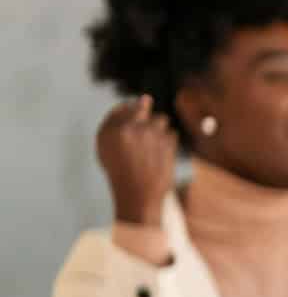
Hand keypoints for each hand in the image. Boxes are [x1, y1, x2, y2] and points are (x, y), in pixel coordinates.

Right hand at [96, 95, 177, 226]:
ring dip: (160, 130)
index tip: (136, 123)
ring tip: (153, 148)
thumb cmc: (122, 173)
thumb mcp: (107, 149)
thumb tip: (137, 101)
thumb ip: (116, 124)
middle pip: (143, 106)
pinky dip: (169, 143)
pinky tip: (161, 157)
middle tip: (145, 138)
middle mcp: (128, 128)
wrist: (138, 195)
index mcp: (109, 129)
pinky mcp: (167, 141)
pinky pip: (172, 134)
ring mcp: (149, 133)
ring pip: (161, 119)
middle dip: (146, 118)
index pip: (124, 107)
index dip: (132, 112)